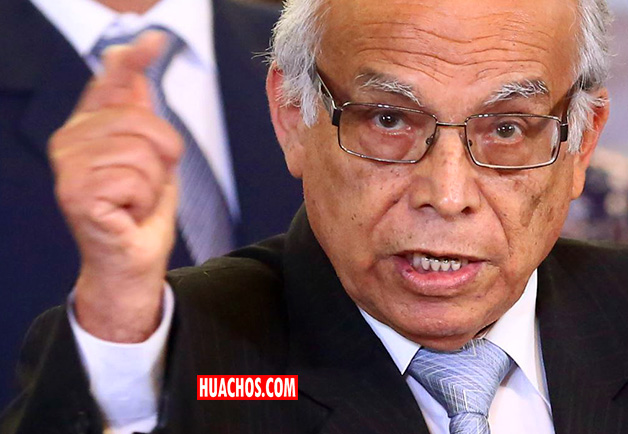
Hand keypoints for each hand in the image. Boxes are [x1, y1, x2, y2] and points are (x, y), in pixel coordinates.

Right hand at [50, 32, 182, 341]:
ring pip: (141, 152)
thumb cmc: (139, 211)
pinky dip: (145, 201)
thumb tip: (137, 71)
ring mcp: (69, 167)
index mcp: (88, 128)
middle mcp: (70, 141)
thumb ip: (139, 117)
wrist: (132, 260)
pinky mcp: (76, 194)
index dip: (131, 60)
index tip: (153, 39)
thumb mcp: (150, 158)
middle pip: (140, 120)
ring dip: (153, 184)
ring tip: (136, 200)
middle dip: (163, 155)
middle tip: (149, 182)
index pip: (110, 82)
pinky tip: (128, 213)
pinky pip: (135, 179)